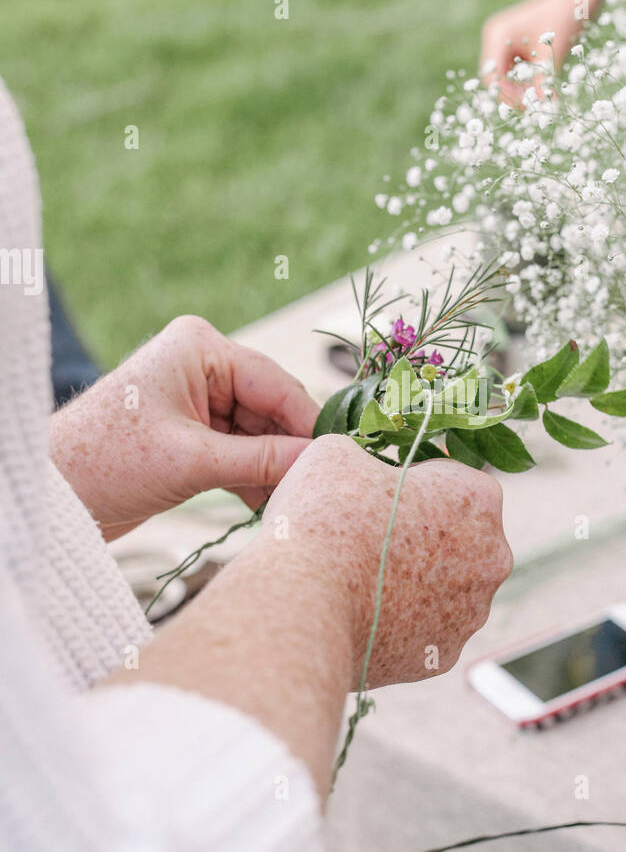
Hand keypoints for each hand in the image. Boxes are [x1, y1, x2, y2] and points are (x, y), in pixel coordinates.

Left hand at [50, 315, 318, 539]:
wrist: (55, 494)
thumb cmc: (107, 462)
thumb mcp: (194, 462)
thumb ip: (263, 460)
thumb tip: (321, 462)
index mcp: (201, 347)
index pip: (276, 383)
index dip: (309, 424)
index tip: (344, 458)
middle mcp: (203, 365)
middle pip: (272, 408)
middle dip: (292, 449)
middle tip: (324, 487)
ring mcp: (199, 399)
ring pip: (260, 434)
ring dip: (275, 468)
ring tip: (300, 501)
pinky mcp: (194, 433)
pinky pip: (241, 451)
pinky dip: (255, 477)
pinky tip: (272, 505)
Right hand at [260, 434, 512, 686]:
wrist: (303, 605)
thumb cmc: (324, 518)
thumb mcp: (338, 454)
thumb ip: (369, 454)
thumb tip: (365, 470)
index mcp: (478, 497)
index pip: (453, 478)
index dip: (414, 479)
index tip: (381, 488)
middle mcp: (492, 557)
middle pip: (457, 537)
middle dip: (422, 533)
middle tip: (369, 534)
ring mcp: (471, 613)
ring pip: (444, 588)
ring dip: (414, 580)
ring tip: (360, 578)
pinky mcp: (442, 656)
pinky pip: (423, 631)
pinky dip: (400, 623)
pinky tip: (363, 613)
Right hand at [481, 0, 584, 104]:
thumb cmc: (566, 18)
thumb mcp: (554, 54)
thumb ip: (545, 83)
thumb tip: (545, 109)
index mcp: (498, 35)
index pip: (492, 77)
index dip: (507, 96)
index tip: (528, 107)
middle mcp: (495, 36)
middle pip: (495, 78)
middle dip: (513, 93)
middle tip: (535, 105)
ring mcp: (503, 39)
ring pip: (504, 75)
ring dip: (519, 87)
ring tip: (540, 95)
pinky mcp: (513, 42)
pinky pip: (513, 68)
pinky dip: (525, 79)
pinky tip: (540, 84)